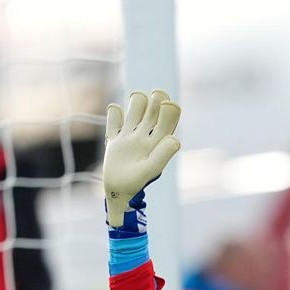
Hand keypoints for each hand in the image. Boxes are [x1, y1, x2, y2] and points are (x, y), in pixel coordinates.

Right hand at [104, 90, 181, 228]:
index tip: (166, 106)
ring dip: (136, 101)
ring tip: (133, 114)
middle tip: (150, 105)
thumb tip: (175, 138)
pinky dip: (115, 113)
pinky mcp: (115, 137)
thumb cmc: (136, 182)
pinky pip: (114, 116)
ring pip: (136, 105)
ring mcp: (130, 134)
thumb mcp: (150, 169)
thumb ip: (163, 154)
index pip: (170, 114)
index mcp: (159, 140)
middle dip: (156, 98)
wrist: (117, 191)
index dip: (169, 106)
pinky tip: (117, 120)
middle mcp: (147, 134)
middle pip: (155, 104)